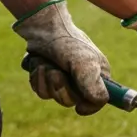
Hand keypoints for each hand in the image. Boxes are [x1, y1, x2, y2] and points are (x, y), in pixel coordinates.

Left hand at [12, 0, 110, 115]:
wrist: (43, 27)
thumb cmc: (68, 43)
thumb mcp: (84, 63)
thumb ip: (93, 84)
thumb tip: (100, 102)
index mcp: (99, 76)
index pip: (98, 101)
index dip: (89, 106)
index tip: (79, 108)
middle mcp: (82, 80)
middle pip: (71, 101)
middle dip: (60, 88)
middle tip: (56, 73)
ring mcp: (64, 79)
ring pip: (52, 96)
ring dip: (45, 81)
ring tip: (46, 64)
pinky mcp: (47, 77)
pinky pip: (41, 90)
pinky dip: (36, 78)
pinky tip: (38, 64)